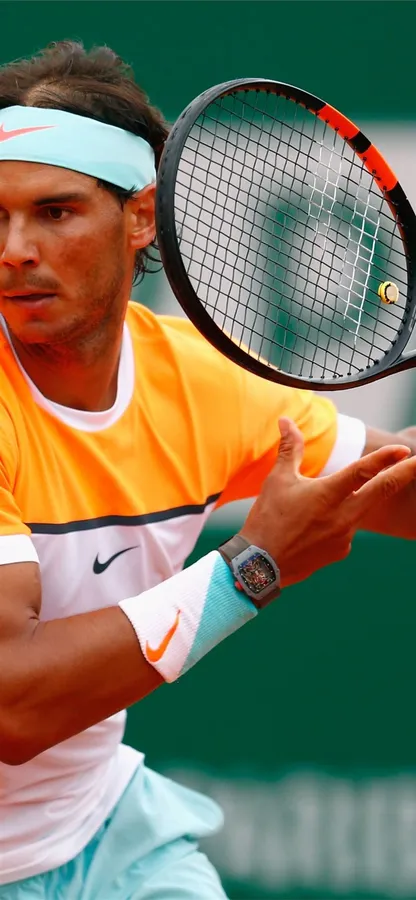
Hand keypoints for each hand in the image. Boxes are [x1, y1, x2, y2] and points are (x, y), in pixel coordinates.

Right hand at [241, 417, 415, 587]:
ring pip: (359, 510)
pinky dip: (337, 523)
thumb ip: (290, 449)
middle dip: (404, 475)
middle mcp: (342, 516)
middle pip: (382, 491)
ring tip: (314, 508)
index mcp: (327, 494)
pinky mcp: (341, 552)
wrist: (260, 565)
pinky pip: (346, 530)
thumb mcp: (278, 480)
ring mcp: (345, 537)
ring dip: (355, 501)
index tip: (404, 451)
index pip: (363, 471)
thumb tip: (287, 421)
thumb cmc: (267, 519)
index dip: (386, 458)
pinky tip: (311, 529)